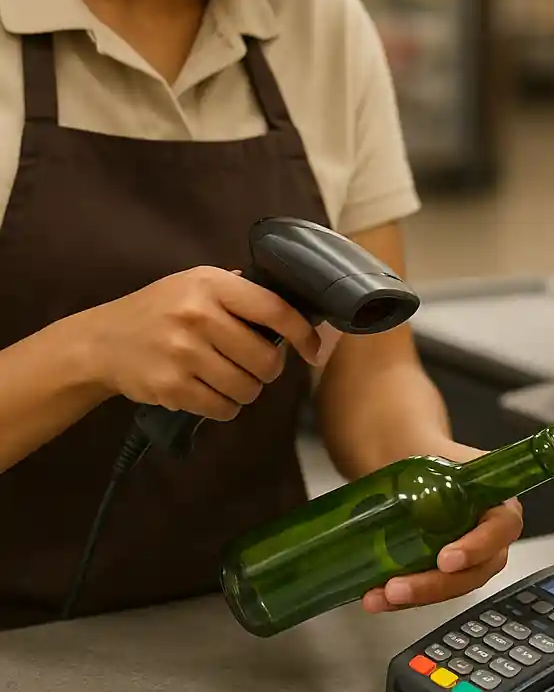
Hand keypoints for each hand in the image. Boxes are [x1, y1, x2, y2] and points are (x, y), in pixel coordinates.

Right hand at [80, 266, 321, 419]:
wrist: (102, 341)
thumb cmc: (161, 310)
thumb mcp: (196, 283)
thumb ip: (241, 292)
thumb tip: (295, 310)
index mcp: (211, 285)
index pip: (275, 310)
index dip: (303, 333)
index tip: (314, 349)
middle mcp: (198, 316)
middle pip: (266, 359)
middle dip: (269, 369)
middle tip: (257, 366)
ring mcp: (183, 353)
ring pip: (248, 388)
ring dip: (247, 390)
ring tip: (229, 377)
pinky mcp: (171, 387)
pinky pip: (223, 408)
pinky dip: (225, 406)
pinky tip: (211, 391)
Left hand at [362, 440, 523, 612]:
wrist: (411, 464)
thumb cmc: (429, 456)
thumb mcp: (435, 449)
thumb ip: (424, 450)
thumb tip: (397, 449)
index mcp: (499, 499)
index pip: (502, 528)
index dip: (477, 547)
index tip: (446, 558)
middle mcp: (491, 534)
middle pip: (477, 570)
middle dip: (437, 584)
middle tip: (400, 587)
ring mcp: (470, 558)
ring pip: (453, 587)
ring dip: (417, 596)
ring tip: (381, 595)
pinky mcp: (445, 574)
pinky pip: (431, 592)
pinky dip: (402, 599)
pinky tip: (375, 598)